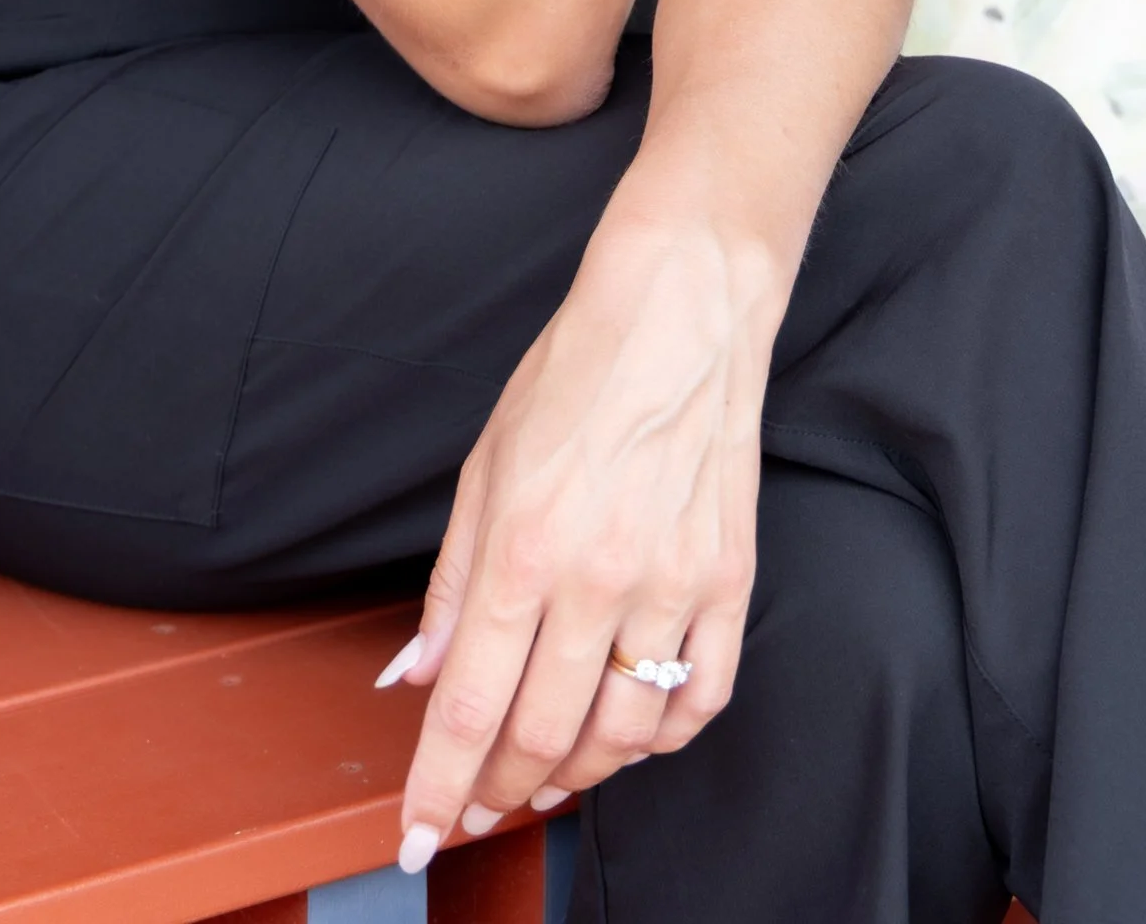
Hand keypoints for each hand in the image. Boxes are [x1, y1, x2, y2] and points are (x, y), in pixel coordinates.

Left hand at [377, 215, 775, 870]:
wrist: (683, 309)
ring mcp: (673, 585)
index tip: (414, 836)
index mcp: (523, 548)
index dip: (437, 787)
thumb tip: (420, 677)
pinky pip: (700, 699)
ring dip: (573, 774)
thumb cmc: (575, 372)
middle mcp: (598, 578)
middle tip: (472, 813)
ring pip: (622, 735)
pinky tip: (627, 733)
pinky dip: (659, 737)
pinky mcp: (730, 580)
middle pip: (542, 739)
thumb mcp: (485, 466)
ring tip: (540, 779)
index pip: (470, 708)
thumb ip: (455, 583)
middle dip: (495, 794)